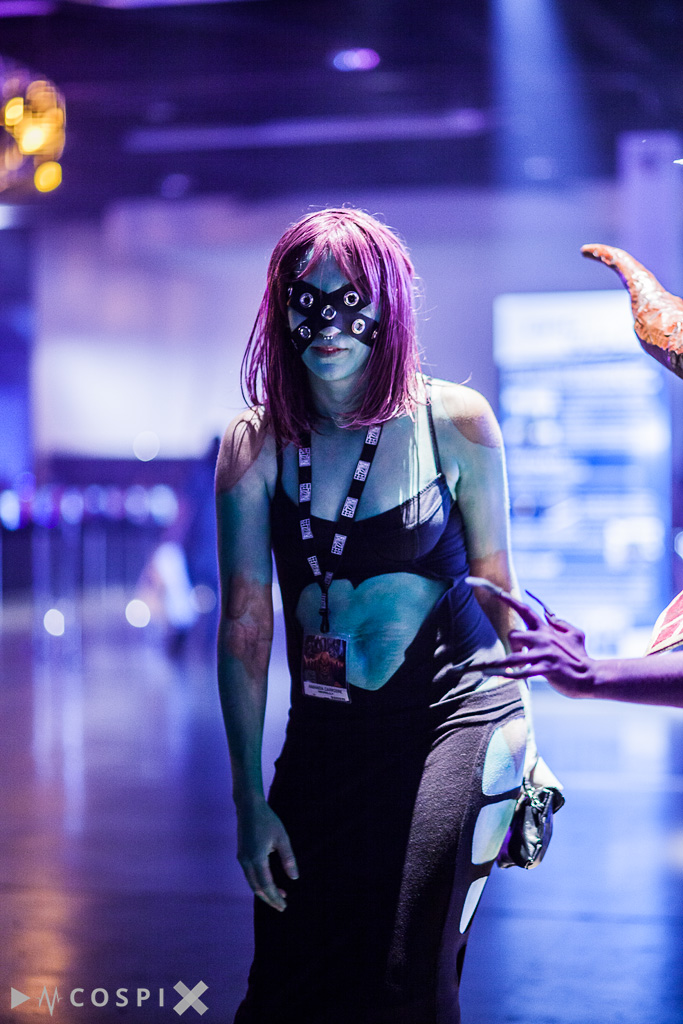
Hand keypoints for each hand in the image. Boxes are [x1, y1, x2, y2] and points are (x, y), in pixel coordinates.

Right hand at [236, 798, 298, 911]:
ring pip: (252, 882)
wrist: (248, 807)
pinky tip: (269, 882)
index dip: (275, 897)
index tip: (284, 906)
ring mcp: (242, 858)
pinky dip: (259, 883)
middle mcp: (246, 861)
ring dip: (264, 891)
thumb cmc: (267, 820)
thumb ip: (288, 858)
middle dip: (269, 899)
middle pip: (257, 888)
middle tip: (281, 906)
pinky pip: (249, 875)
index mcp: (257, 858)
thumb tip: (294, 878)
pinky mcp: (241, 854)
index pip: (266, 885)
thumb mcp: (282, 838)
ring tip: (279, 895)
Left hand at [472, 586, 596, 697]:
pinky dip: (507, 675)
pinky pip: (522, 672)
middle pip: (514, 636)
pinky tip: (497, 676)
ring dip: (502, 664)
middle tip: (520, 660)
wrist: (592, 676)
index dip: (506, 598)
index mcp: (546, 629)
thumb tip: (549, 614)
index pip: (523, 608)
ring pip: (514, 655)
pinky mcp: (547, 670)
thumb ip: (559, 623)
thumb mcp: (574, 633)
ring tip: (484, 671)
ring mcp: (545, 654)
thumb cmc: (580, 656)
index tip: (490, 589)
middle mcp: (543, 638)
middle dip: (512, 647)